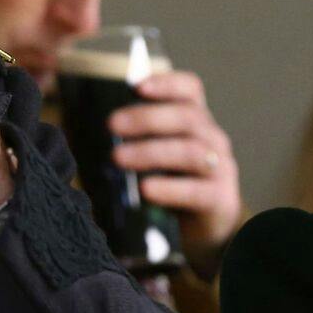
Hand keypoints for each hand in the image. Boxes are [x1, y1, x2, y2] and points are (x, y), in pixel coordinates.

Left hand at [108, 70, 242, 279]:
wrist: (209, 229)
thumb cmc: (177, 186)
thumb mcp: (161, 157)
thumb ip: (139, 140)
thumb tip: (91, 130)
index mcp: (198, 123)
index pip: (191, 90)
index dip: (167, 83)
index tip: (137, 86)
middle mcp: (213, 140)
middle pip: (187, 117)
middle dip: (147, 118)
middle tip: (112, 124)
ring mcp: (220, 169)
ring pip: (191, 151)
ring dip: (150, 152)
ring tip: (118, 157)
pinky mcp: (219, 200)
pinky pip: (196, 191)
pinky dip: (169, 188)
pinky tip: (145, 190)